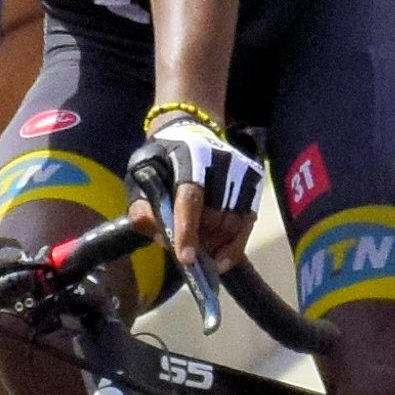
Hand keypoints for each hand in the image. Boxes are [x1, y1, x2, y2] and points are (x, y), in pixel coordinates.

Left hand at [126, 108, 266, 276]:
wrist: (191, 136)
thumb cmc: (162, 161)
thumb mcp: (139, 176)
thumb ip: (141, 206)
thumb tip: (157, 232)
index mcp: (189, 157)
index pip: (190, 198)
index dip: (187, 230)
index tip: (186, 259)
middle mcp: (222, 162)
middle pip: (214, 217)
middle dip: (199, 241)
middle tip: (185, 251)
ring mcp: (243, 172)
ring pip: (233, 225)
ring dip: (216, 245)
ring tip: (200, 249)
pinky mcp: (255, 183)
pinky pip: (247, 225)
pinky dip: (233, 246)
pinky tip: (219, 255)